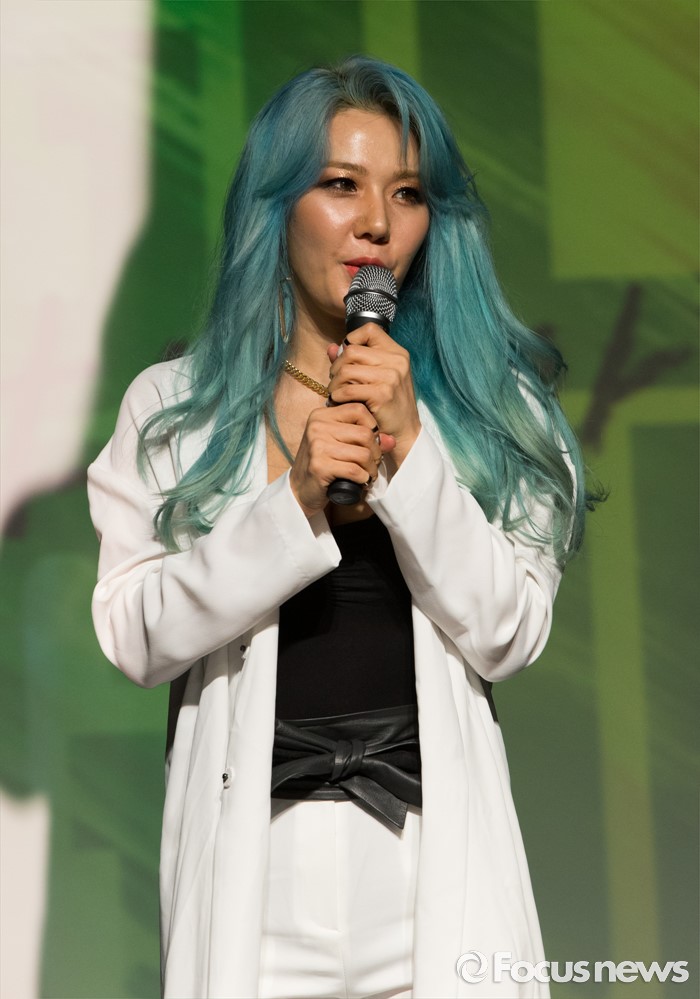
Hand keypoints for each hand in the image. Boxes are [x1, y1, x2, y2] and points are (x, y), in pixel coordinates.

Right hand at [289, 402, 395, 517]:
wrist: (300, 490)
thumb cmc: (324, 464)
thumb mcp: (341, 444)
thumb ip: (366, 438)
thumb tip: (391, 441)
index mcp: (321, 416)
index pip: (358, 410)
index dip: (372, 426)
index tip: (371, 442)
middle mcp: (317, 427)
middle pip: (364, 434)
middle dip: (376, 452)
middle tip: (373, 463)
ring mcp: (317, 446)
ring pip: (362, 454)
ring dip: (371, 468)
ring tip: (368, 474)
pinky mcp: (319, 466)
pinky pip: (354, 470)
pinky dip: (362, 478)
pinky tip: (360, 481)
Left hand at [327, 324, 420, 465]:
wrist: (405, 432)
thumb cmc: (388, 405)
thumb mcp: (376, 378)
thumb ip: (354, 361)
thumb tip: (332, 348)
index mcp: (397, 352)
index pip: (369, 329)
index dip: (352, 340)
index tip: (347, 359)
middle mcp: (397, 361)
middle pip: (351, 351)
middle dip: (337, 367)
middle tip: (336, 382)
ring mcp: (391, 377)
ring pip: (346, 369)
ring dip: (334, 383)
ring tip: (336, 393)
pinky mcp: (382, 394)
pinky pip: (347, 388)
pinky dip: (337, 396)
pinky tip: (339, 402)